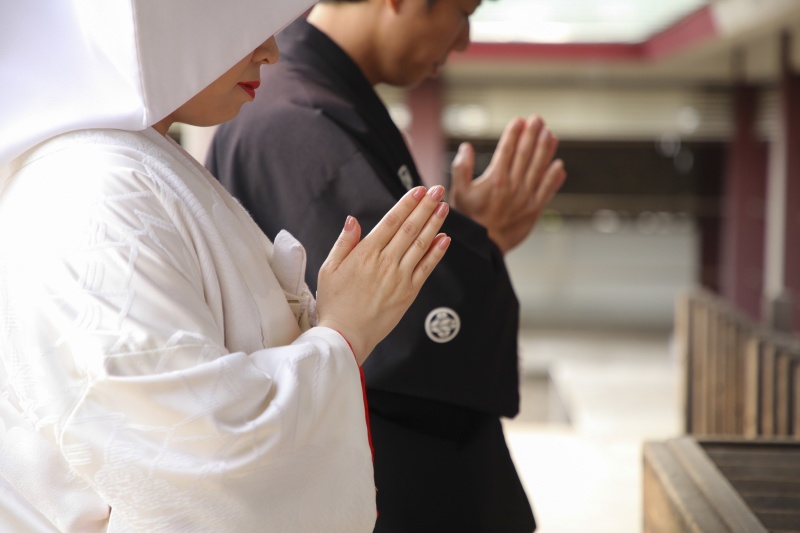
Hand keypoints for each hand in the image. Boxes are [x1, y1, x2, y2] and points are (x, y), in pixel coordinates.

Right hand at [315, 186, 450, 363]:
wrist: (346, 335)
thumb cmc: (334, 303)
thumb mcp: (329, 269)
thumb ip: (344, 243)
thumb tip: (353, 220)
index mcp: (365, 253)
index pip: (392, 221)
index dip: (407, 203)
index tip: (419, 190)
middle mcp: (386, 262)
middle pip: (411, 228)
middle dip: (426, 206)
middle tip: (438, 190)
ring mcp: (400, 277)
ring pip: (421, 244)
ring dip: (434, 224)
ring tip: (444, 207)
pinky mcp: (409, 292)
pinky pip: (426, 268)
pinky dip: (437, 252)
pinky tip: (445, 238)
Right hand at [450, 115, 566, 253]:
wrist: (485, 246)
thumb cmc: (470, 218)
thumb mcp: (459, 193)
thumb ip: (461, 168)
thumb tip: (465, 147)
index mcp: (495, 179)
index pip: (507, 149)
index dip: (514, 133)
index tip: (519, 120)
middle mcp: (513, 185)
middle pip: (526, 154)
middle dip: (532, 134)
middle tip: (538, 119)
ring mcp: (526, 196)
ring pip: (539, 167)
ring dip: (546, 149)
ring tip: (550, 134)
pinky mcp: (534, 208)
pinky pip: (548, 188)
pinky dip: (554, 176)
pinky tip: (559, 164)